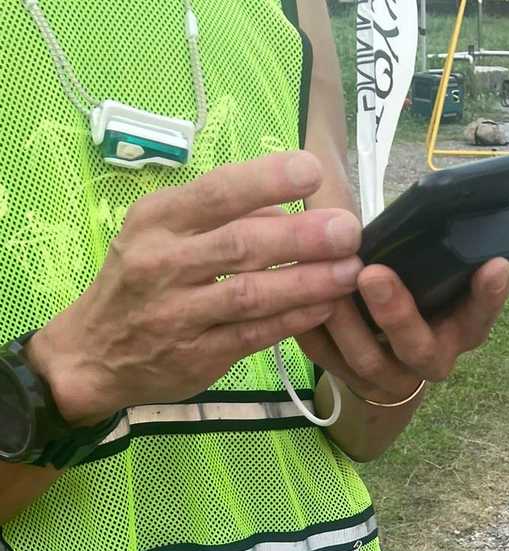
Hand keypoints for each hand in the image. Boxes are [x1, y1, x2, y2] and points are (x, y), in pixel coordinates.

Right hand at [27, 151, 363, 425]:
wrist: (93, 355)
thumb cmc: (138, 284)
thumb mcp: (159, 235)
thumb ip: (216, 219)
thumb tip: (284, 205)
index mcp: (156, 221)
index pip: (216, 192)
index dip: (266, 180)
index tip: (312, 171)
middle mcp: (163, 263)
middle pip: (241, 243)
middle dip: (301, 236)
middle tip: (347, 229)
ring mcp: (179, 313)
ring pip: (252, 293)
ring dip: (306, 281)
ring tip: (349, 270)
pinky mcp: (197, 355)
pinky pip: (254, 334)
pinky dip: (293, 320)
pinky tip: (326, 307)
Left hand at [296, 258, 508, 406]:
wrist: (382, 353)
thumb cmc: (412, 291)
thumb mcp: (427, 270)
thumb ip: (426, 240)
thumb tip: (398, 182)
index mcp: (460, 329)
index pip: (480, 316)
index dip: (489, 296)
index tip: (494, 264)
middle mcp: (431, 358)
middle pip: (420, 348)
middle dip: (397, 313)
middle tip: (372, 274)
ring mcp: (391, 377)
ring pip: (367, 359)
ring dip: (344, 320)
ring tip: (322, 280)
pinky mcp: (352, 382)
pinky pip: (328, 361)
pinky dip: (312, 330)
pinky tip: (295, 298)